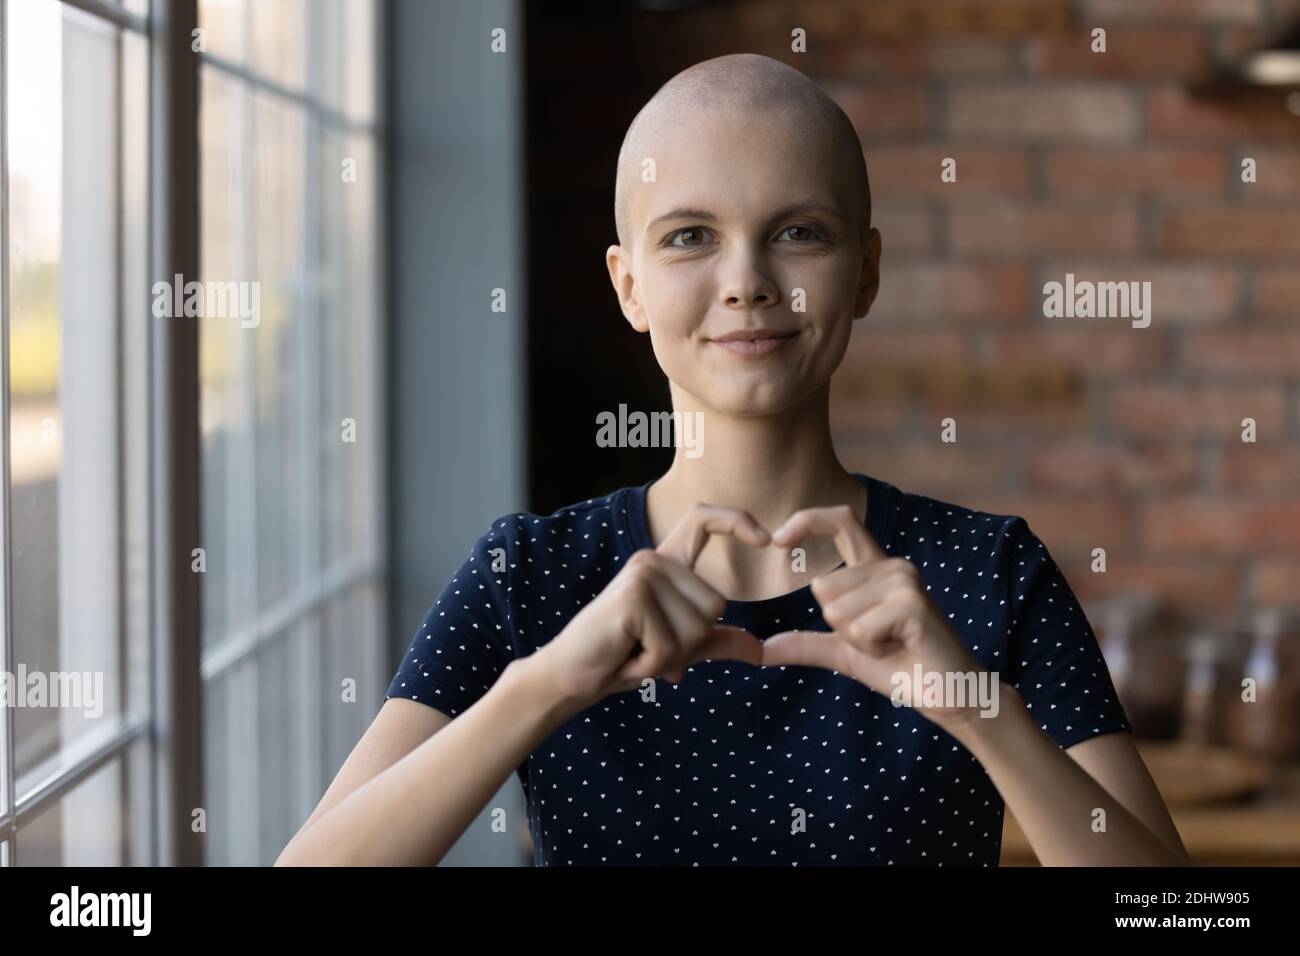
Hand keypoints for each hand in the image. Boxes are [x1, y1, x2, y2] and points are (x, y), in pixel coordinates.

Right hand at [536, 503, 769, 711]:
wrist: (571, 676)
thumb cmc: (621, 657)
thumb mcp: (678, 648)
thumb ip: (717, 642)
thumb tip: (761, 651)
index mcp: (664, 563)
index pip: (702, 520)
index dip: (736, 520)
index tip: (766, 539)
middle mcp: (653, 560)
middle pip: (715, 605)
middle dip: (689, 644)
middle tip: (648, 647)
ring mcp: (642, 575)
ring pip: (696, 628)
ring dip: (669, 657)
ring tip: (635, 650)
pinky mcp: (632, 598)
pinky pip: (670, 645)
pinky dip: (653, 664)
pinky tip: (626, 657)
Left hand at [762, 504, 990, 730]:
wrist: (949, 693)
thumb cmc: (902, 667)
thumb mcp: (845, 652)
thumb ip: (806, 644)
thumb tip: (762, 649)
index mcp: (876, 568)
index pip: (840, 521)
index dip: (807, 520)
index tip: (777, 541)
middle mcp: (891, 566)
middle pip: (822, 588)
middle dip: (839, 626)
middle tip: (879, 638)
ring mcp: (903, 580)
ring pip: (836, 611)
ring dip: (857, 640)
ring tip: (892, 643)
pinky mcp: (911, 603)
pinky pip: (858, 629)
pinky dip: (870, 648)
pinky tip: (900, 648)